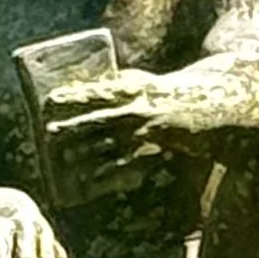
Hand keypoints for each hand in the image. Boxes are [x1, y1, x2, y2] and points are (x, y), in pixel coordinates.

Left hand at [41, 71, 185, 188]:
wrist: (208, 103)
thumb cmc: (168, 92)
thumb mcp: (143, 81)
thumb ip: (117, 84)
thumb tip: (87, 87)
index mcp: (133, 88)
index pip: (97, 92)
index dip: (73, 96)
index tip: (52, 98)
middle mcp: (138, 108)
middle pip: (99, 118)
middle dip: (73, 125)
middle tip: (50, 130)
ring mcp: (145, 130)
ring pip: (109, 142)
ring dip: (86, 150)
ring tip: (66, 156)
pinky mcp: (154, 149)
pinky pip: (126, 162)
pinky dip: (107, 170)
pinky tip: (91, 176)